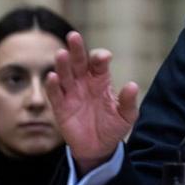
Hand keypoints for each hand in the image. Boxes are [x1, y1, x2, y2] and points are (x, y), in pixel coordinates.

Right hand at [45, 31, 139, 175]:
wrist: (99, 148)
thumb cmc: (113, 127)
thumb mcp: (126, 116)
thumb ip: (128, 102)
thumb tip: (132, 85)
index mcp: (101, 80)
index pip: (98, 64)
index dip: (99, 58)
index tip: (103, 58)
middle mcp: (84, 82)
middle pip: (78, 62)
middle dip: (77, 50)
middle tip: (74, 36)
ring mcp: (71, 94)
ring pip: (65, 75)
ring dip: (62, 64)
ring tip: (61, 53)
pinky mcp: (61, 107)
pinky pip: (55, 94)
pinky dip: (53, 85)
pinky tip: (52, 76)